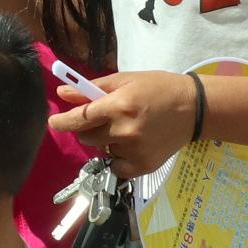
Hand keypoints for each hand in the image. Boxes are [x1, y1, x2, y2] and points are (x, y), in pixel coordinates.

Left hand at [48, 69, 199, 177]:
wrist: (194, 109)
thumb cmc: (158, 88)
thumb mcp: (125, 80)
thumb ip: (92, 89)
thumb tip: (62, 93)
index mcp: (119, 106)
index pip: (80, 118)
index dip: (62, 121)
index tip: (54, 122)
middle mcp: (124, 131)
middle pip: (86, 137)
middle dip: (87, 128)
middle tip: (104, 119)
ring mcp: (134, 151)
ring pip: (101, 150)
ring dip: (105, 141)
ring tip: (127, 129)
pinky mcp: (143, 166)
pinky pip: (115, 166)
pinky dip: (118, 157)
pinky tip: (133, 144)